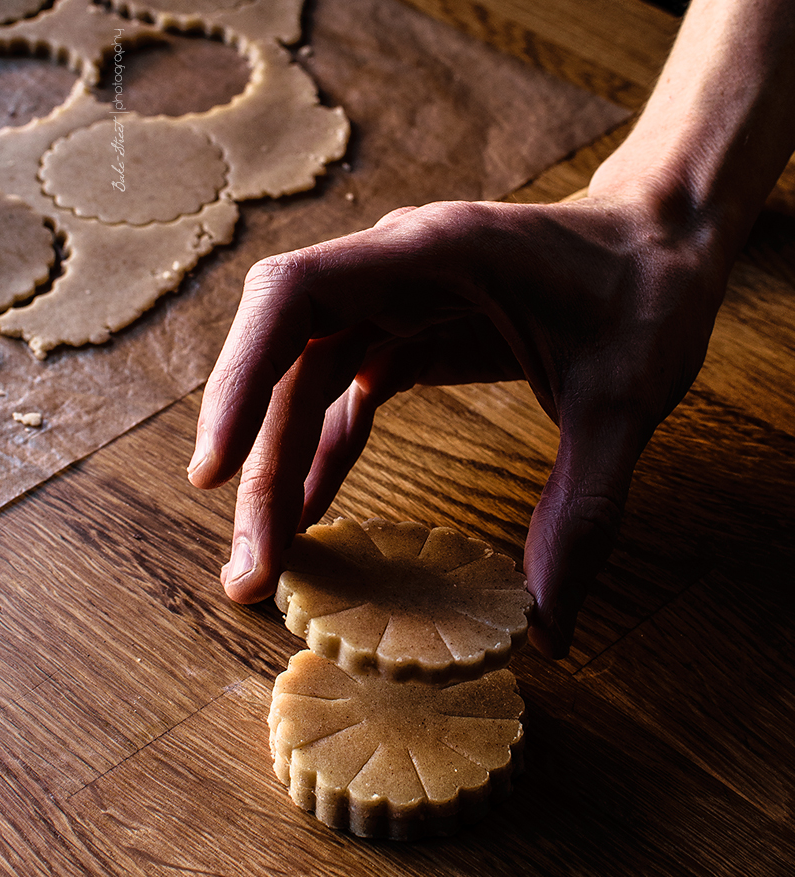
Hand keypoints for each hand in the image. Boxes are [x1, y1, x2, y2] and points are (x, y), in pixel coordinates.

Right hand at [187, 189, 729, 657]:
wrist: (665, 243)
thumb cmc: (648, 292)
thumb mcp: (626, 400)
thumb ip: (586, 509)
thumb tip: (550, 632)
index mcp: (431, 254)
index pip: (294, 296)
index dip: (238, 378)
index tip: (212, 472)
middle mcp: (395, 271)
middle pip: (286, 362)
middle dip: (257, 463)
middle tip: (250, 570)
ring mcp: (398, 302)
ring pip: (305, 385)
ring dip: (281, 471)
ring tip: (266, 563)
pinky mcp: (414, 333)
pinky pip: (346, 396)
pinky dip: (325, 455)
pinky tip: (314, 514)